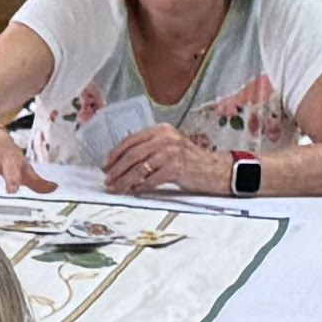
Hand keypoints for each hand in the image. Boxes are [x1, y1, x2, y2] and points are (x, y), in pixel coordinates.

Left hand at [100, 125, 228, 196]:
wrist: (214, 169)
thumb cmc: (190, 160)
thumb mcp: (170, 146)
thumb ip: (150, 148)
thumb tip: (123, 161)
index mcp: (161, 130)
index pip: (131, 140)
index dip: (115, 154)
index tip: (106, 165)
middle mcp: (165, 138)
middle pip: (132, 155)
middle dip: (116, 169)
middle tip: (108, 179)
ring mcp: (171, 152)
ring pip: (139, 168)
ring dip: (125, 181)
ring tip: (117, 188)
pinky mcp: (176, 167)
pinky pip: (151, 179)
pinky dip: (141, 187)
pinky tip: (135, 191)